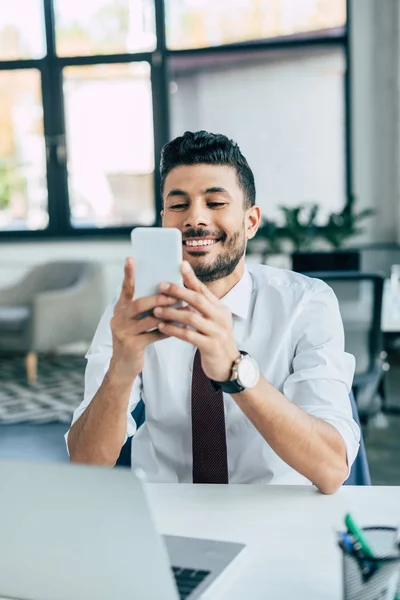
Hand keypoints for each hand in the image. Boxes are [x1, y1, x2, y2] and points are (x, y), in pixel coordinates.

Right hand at [109, 258, 176, 381]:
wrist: (123, 367)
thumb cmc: (134, 339)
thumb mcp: (134, 322)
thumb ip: (143, 308)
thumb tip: (164, 290)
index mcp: (120, 309)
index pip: (125, 289)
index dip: (128, 274)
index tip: (131, 258)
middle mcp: (118, 319)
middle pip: (138, 304)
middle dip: (158, 298)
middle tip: (174, 294)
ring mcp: (124, 332)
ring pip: (148, 320)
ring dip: (168, 314)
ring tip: (184, 309)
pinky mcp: (132, 346)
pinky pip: (154, 335)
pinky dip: (168, 330)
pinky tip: (180, 327)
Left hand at [154, 261, 239, 381]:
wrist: (229, 366)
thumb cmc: (216, 341)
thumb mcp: (213, 321)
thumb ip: (202, 308)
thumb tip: (184, 291)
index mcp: (221, 309)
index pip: (204, 290)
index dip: (192, 278)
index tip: (180, 265)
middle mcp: (221, 317)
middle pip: (198, 300)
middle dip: (178, 291)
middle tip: (161, 286)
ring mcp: (217, 332)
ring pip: (191, 317)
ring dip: (172, 312)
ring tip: (156, 309)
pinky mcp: (211, 346)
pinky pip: (189, 335)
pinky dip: (174, 330)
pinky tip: (162, 327)